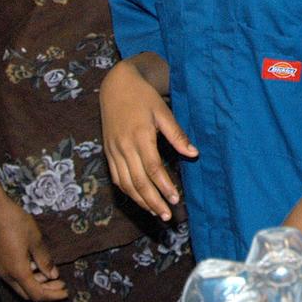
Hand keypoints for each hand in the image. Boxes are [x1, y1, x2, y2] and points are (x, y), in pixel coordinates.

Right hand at [0, 195, 66, 301]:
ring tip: (51, 273)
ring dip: (35, 284)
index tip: (66, 292)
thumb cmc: (16, 222)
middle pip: (26, 294)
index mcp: (17, 271)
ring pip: (18, 286)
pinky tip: (35, 265)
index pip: (36, 294)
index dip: (52, 296)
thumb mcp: (36, 239)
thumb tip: (53, 276)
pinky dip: (26, 276)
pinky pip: (12, 277)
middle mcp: (4, 275)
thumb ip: (44, 260)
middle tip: (61, 284)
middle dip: (46, 292)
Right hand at [100, 60, 196, 220]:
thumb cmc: (143, 97)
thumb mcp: (163, 111)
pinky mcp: (108, 153)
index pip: (153, 168)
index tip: (176, 199)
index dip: (164, 186)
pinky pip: (116, 178)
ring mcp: (113, 151)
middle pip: (138, 181)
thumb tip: (193, 154)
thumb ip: (177, 134)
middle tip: (167, 215)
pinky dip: (128, 191)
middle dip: (153, 201)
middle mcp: (124, 147)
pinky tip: (139, 199)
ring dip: (140, 201)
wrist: (116, 86)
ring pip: (125, 183)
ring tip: (156, 213)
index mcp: (140, 136)